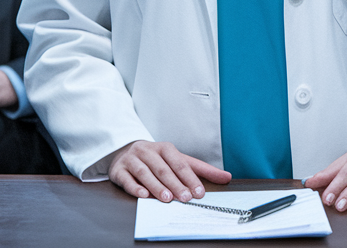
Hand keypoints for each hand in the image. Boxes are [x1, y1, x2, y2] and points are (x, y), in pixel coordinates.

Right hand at [108, 140, 230, 202]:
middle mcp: (147, 151)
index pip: (179, 163)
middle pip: (163, 168)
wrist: (125, 153)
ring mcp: (132, 159)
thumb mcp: (179, 160)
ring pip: (145, 172)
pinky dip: (135, 187)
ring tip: (167, 198)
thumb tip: (227, 177)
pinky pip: (126, 178)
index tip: (199, 192)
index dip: (189, 178)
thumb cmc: (157, 159)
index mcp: (164, 148)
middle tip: (185, 198)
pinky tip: (143, 195)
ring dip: (156, 186)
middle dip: (175, 184)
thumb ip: (201, 170)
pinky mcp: (118, 170)